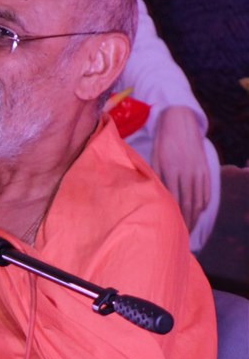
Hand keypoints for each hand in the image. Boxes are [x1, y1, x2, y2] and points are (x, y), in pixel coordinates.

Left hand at [150, 106, 209, 231]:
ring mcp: (198, 171)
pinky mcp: (205, 169)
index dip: (172, 217)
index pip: (173, 201)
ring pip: (198, 200)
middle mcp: (187, 173)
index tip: (169, 229)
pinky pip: (206, 191)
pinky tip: (198, 212)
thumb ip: (154, 179)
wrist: (179, 122)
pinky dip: (203, 203)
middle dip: (185, 222)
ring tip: (189, 229)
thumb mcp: (153, 160)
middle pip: (188, 204)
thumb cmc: (161, 144)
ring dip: (194, 216)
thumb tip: (154, 200)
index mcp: (170, 171)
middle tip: (181, 236)